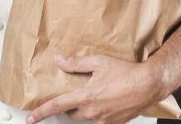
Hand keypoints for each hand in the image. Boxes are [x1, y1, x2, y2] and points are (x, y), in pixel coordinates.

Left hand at [25, 54, 165, 123]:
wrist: (149, 84)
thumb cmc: (127, 73)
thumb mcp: (99, 62)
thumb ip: (76, 63)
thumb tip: (59, 61)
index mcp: (86, 97)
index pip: (57, 106)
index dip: (42, 112)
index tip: (31, 118)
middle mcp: (92, 111)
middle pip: (71, 113)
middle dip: (71, 105)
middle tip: (80, 92)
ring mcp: (103, 120)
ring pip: (86, 117)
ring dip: (86, 108)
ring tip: (99, 93)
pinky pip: (99, 120)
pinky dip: (99, 111)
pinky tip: (109, 100)